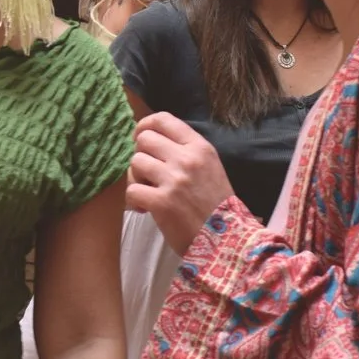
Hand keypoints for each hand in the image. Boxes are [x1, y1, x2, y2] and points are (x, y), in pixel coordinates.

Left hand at [126, 112, 234, 253]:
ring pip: (135, 163)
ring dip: (137, 178)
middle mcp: (186, 159)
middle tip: (148, 173)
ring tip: (149, 192)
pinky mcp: (161, 202)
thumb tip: (153, 140)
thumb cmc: (216, 204)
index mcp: (199, 147)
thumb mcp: (209, 166)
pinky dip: (134, 201)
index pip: (163, 120)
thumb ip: (186, 151)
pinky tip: (145, 209)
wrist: (227, 239)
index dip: (145, 126)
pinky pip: (131, 190)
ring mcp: (173, 180)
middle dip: (141, 155)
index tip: (140, 138)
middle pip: (144, 140)